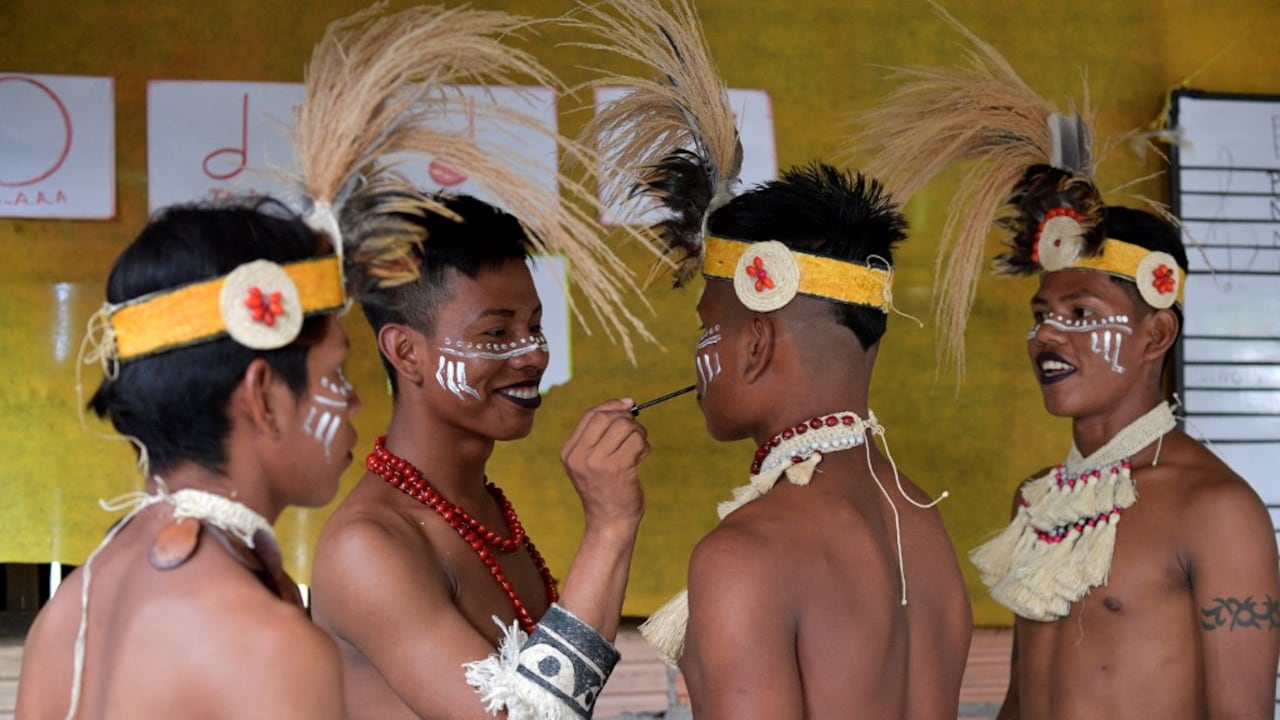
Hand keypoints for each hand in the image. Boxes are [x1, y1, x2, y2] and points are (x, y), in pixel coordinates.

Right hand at [560, 398, 647, 528]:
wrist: (609, 523)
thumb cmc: (606, 490)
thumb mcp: (590, 462)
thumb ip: (600, 435)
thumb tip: (626, 403)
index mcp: (569, 451)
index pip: (590, 414)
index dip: (612, 405)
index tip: (628, 405)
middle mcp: (579, 455)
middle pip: (608, 416)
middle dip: (627, 420)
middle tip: (635, 434)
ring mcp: (597, 462)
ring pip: (625, 426)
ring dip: (638, 434)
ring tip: (638, 449)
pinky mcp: (617, 469)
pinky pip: (637, 441)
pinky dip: (644, 446)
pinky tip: (640, 458)